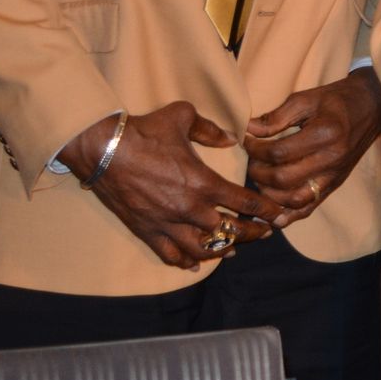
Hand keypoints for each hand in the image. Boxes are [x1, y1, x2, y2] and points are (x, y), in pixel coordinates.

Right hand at [59, 102, 278, 270]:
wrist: (102, 149)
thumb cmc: (144, 131)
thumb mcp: (183, 117)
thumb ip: (210, 129)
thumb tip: (230, 138)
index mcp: (204, 183)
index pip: (245, 202)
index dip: (267, 211)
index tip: (278, 215)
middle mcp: (189, 208)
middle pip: (230, 231)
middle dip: (251, 233)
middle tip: (264, 233)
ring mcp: (167, 223)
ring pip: (203, 248)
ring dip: (222, 251)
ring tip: (234, 250)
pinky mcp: (146, 231)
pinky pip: (169, 254)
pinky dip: (185, 261)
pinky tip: (195, 263)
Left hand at [243, 65, 380, 228]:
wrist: (373, 106)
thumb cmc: (338, 100)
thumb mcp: (306, 98)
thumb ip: (277, 116)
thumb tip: (250, 130)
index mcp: (325, 134)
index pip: (279, 152)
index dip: (255, 148)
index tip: (246, 140)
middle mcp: (331, 160)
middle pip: (283, 179)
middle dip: (257, 171)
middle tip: (251, 159)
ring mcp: (334, 176)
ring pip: (293, 199)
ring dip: (269, 193)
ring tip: (260, 177)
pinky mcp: (335, 185)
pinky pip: (309, 208)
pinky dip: (288, 215)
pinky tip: (272, 211)